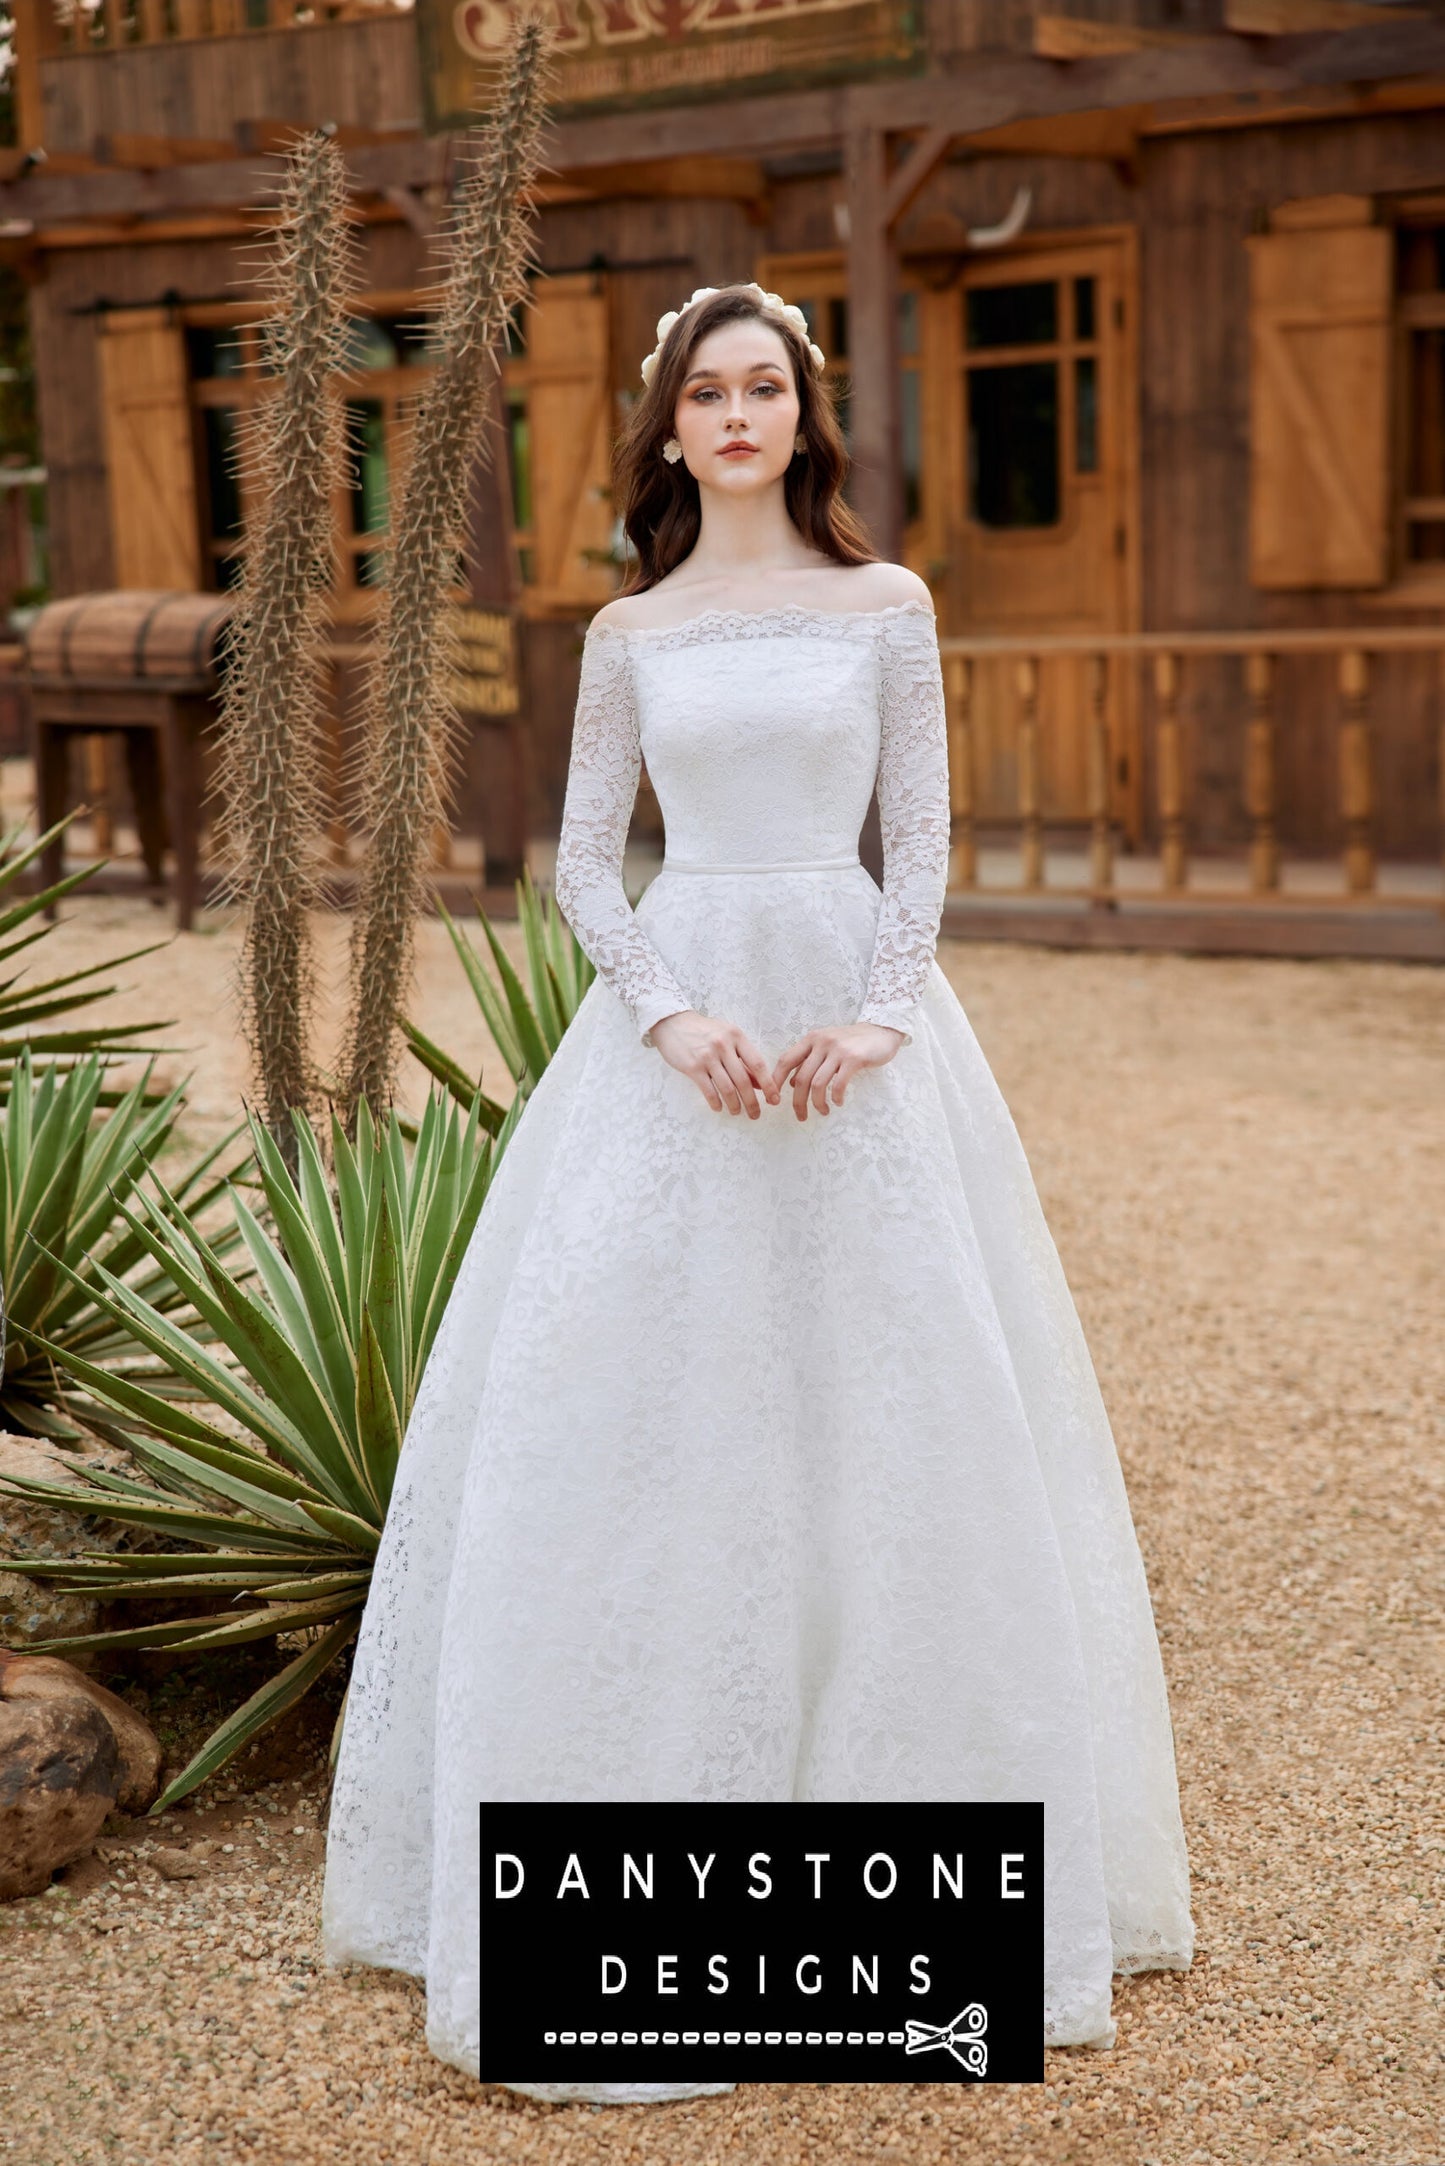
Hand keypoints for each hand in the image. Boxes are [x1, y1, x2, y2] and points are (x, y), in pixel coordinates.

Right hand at [648, 1010, 781, 1117]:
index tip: (774, 1099)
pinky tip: (719, 1108)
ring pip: (727, 1088)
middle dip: (752, 1102)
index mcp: (736, 1036)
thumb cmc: (703, 1031)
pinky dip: (716, 1102)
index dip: (768, 1084)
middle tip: (756, 1114)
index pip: (758, 1064)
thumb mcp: (727, 1038)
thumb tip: (759, 1084)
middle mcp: (723, 1045)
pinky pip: (708, 1091)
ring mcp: (707, 1056)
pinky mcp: (692, 1067)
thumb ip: (743, 1059)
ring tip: (737, 1112)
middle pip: (743, 1080)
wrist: (673, 1023)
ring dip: (735, 1105)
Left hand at [770, 1022, 903, 1121]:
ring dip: (818, 1103)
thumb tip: (792, 1083)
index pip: (786, 1060)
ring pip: (818, 1084)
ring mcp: (837, 1050)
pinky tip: (838, 1102)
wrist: (881, 1030)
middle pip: (801, 1078)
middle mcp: (821, 1042)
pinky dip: (836, 1097)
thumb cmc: (852, 1042)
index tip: (774, 1099)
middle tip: (801, 1116)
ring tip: (822, 1111)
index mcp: (811, 1039)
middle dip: (798, 1102)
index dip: (776, 1081)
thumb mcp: (826, 1046)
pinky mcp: (854, 1059)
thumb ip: (809, 1061)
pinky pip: (838, 1084)